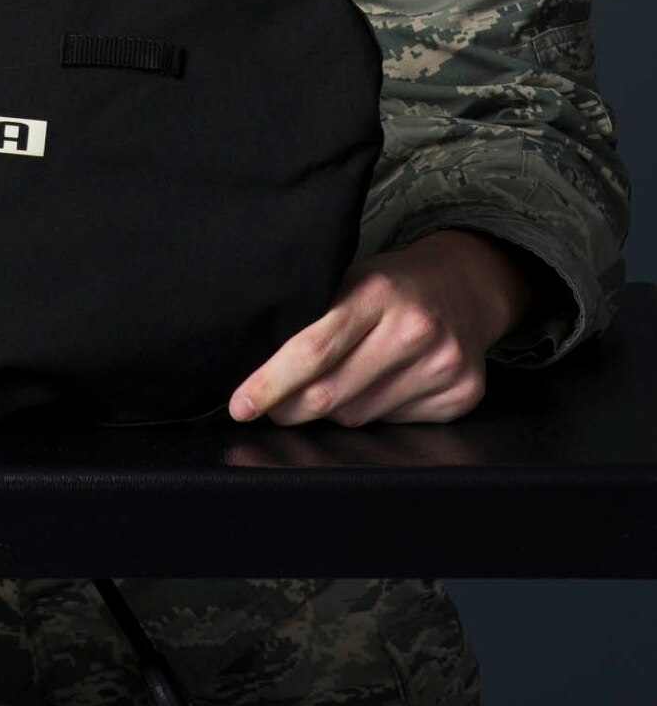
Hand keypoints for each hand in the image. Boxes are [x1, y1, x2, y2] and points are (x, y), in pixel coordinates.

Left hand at [228, 229, 538, 427]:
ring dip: (334, 410)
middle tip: (272, 406)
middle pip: (331, 393)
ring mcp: (442, 364)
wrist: (465, 286)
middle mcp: (414, 328)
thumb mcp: (350, 280)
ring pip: (358, 416)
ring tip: (337, 384)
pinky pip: (394, 425)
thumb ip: (315, 319)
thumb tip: (261, 368)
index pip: (312, 350)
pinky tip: (380, 386)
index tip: (241, 404)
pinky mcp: (460, 394)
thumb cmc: (393, 285)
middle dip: (290, 407)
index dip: (270, 383)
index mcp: (377, 291)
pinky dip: (375, 413)